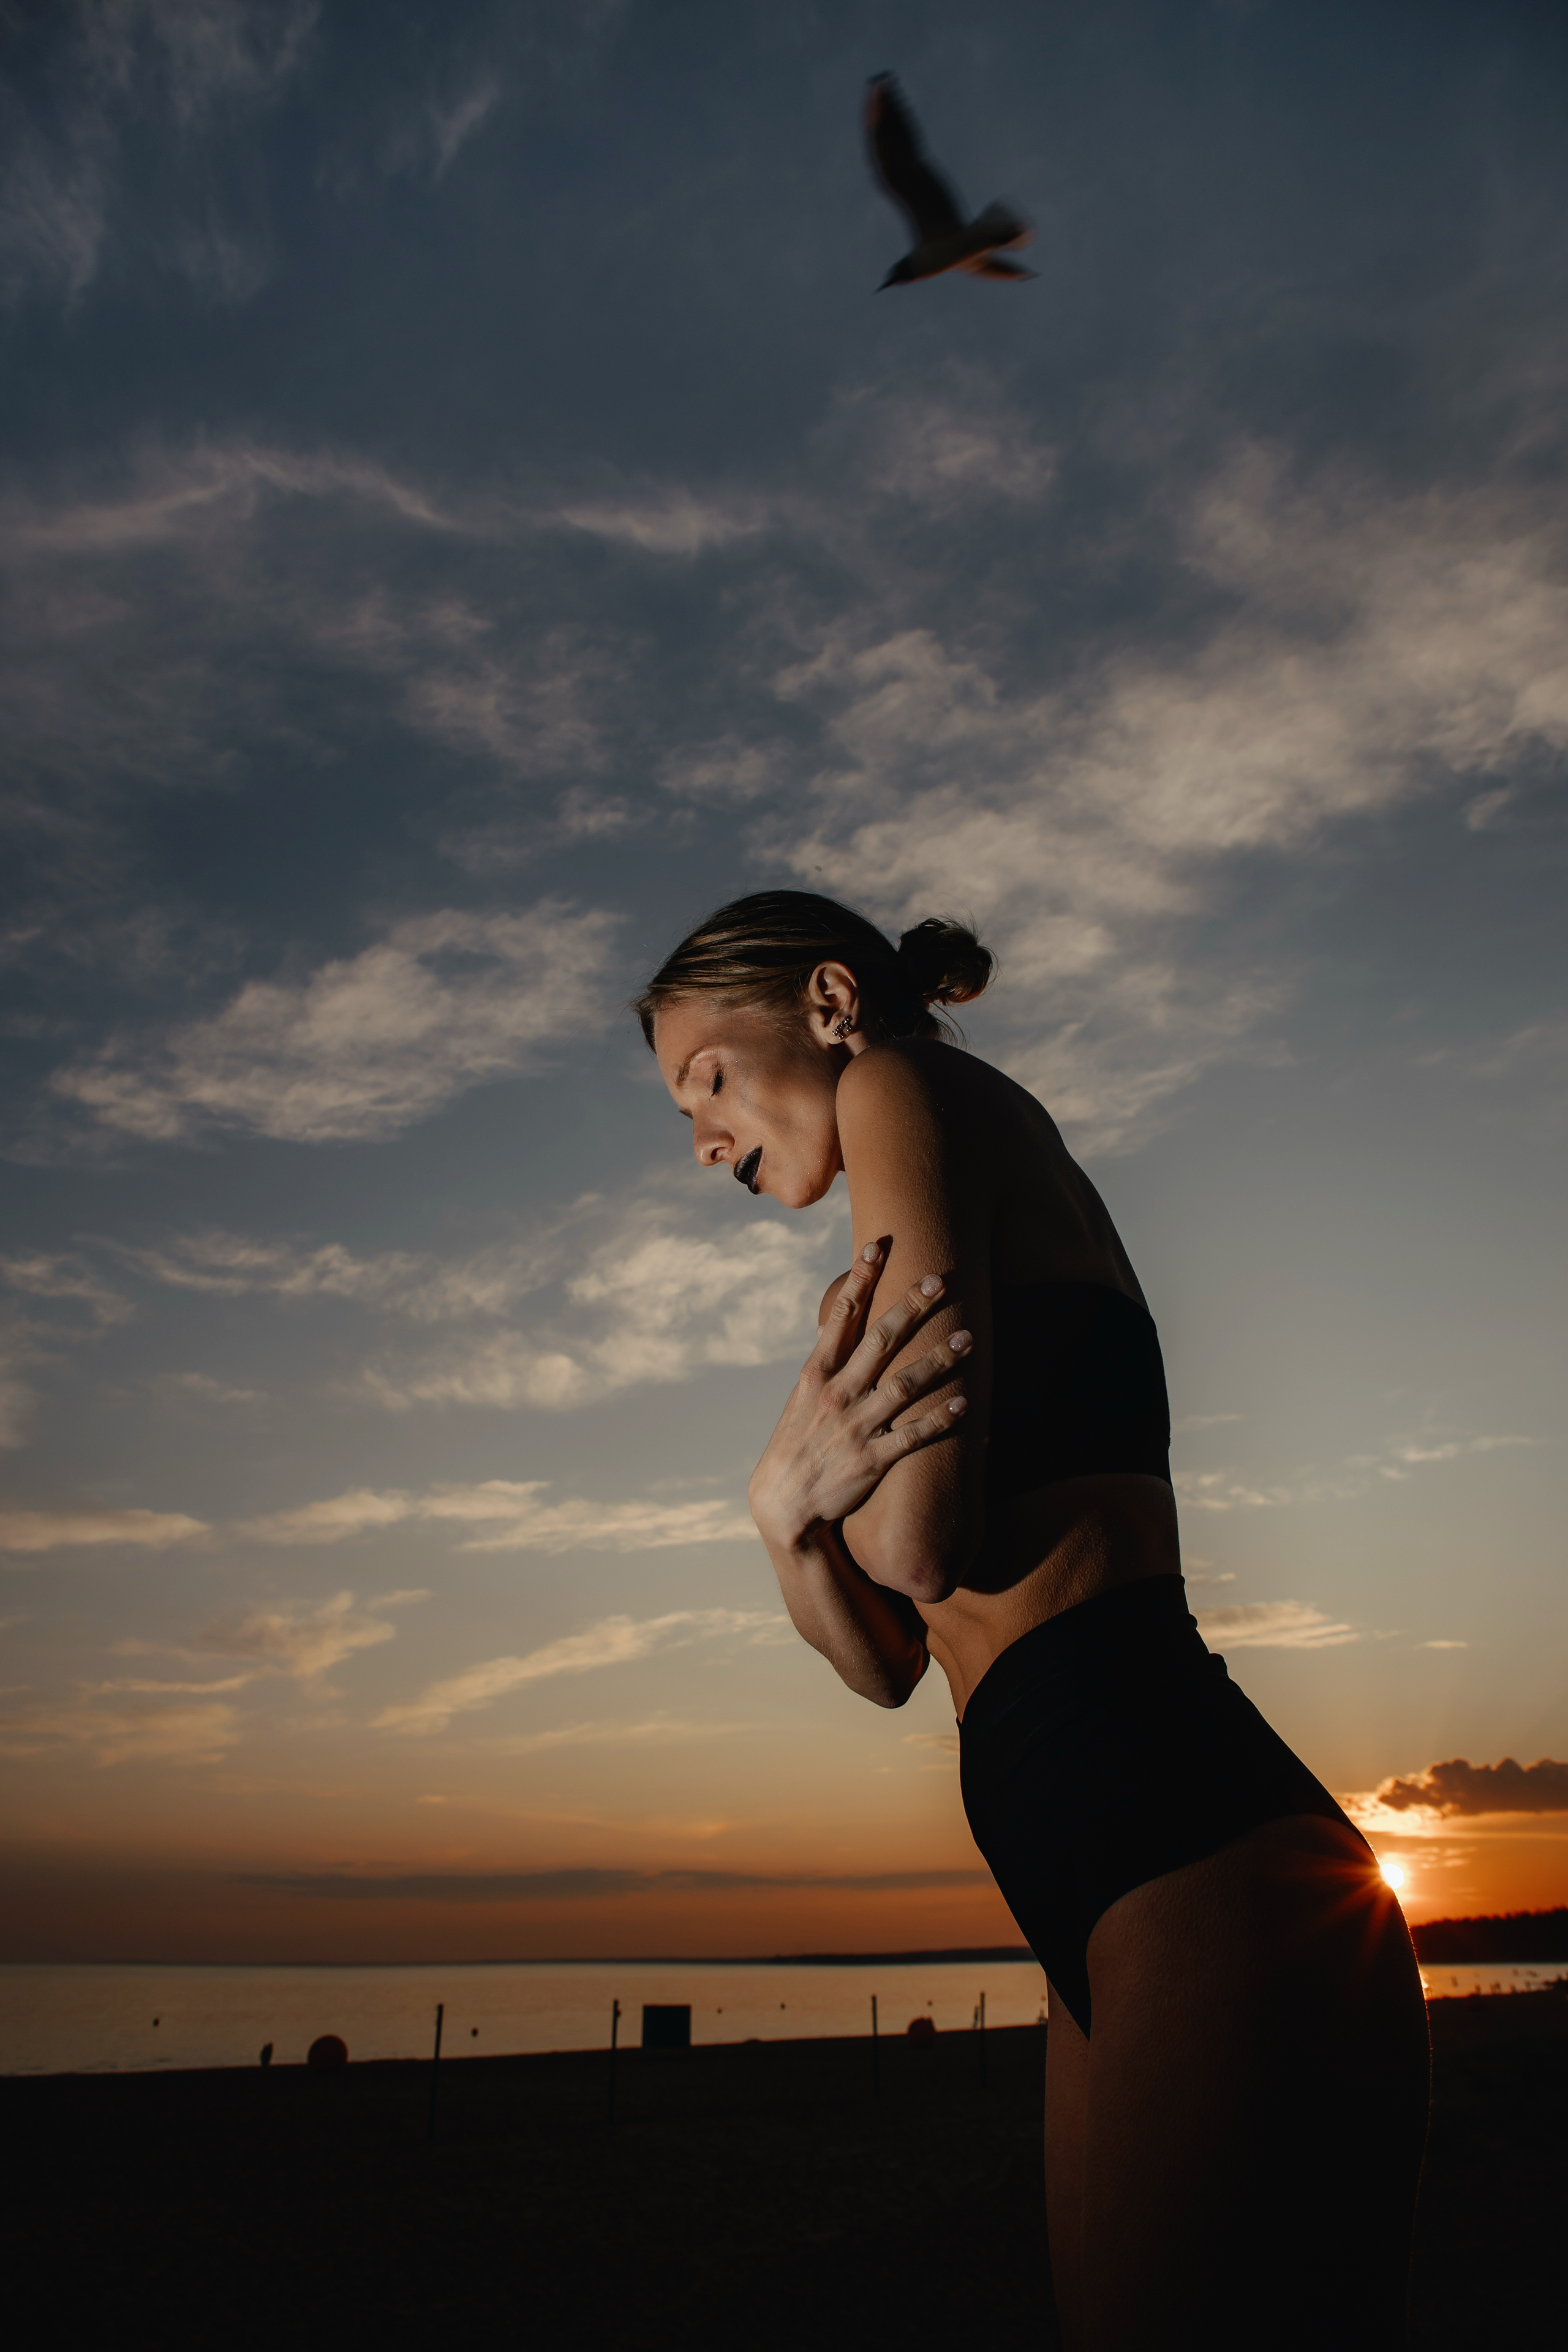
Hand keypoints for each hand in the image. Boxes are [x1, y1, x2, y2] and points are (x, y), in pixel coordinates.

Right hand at [748, 1243, 970, 1555]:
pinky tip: (964, 1403)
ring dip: (939, 1360)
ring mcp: (856, 1426)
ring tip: (969, 1338)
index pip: (841, 1317)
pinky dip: (939, 1419)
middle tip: (938, 1280)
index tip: (877, 1247)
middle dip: (910, 1308)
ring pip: (904, 1385)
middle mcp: (837, 1394)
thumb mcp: (802, 1396)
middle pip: (879, 1341)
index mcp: (817, 1373)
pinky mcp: (872, 1460)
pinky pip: (913, 1436)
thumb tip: (836, 1322)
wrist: (782, 1504)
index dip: (859, 1281)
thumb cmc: (797, 1442)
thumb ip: (825, 1361)